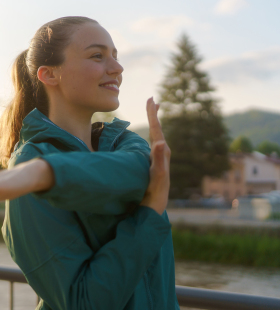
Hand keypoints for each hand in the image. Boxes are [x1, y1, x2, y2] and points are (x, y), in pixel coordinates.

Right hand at [139, 97, 171, 214]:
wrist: (154, 209)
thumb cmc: (154, 194)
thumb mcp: (156, 176)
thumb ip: (158, 160)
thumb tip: (160, 141)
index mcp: (162, 153)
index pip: (157, 130)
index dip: (153, 115)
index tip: (150, 100)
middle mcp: (162, 154)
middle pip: (157, 130)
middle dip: (154, 115)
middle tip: (152, 100)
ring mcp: (158, 160)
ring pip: (155, 137)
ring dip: (153, 124)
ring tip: (151, 114)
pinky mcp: (152, 165)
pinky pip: (151, 146)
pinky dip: (150, 137)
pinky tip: (147, 139)